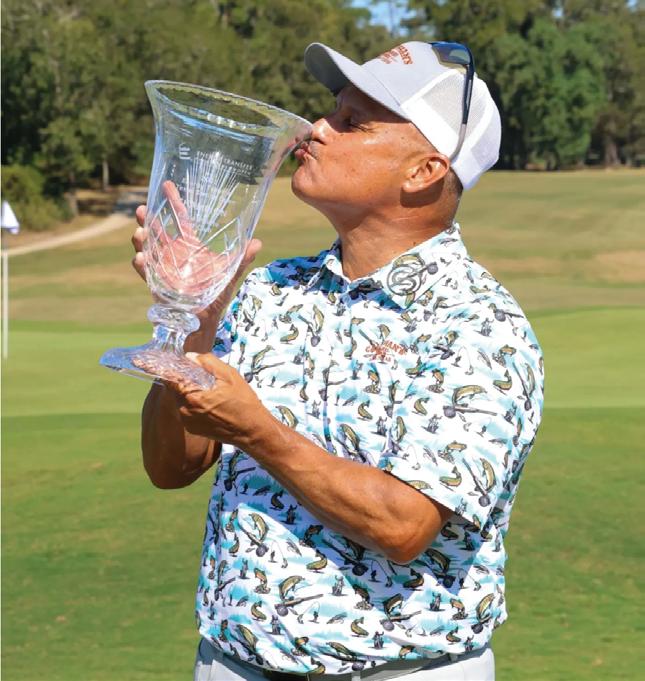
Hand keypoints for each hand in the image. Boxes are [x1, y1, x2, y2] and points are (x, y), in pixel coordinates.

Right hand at [131, 181, 261, 317]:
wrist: (205, 319)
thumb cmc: (216, 294)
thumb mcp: (230, 273)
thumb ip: (242, 258)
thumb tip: (257, 242)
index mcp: (190, 246)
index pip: (181, 219)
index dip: (174, 202)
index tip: (167, 185)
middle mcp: (173, 253)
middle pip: (157, 229)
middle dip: (147, 218)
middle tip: (142, 209)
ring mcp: (163, 267)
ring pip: (147, 247)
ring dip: (141, 239)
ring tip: (140, 233)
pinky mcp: (157, 283)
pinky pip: (146, 272)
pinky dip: (142, 265)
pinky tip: (141, 258)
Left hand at [167, 352, 274, 449]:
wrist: (252, 430)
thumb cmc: (243, 402)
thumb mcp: (230, 376)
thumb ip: (209, 362)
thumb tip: (190, 356)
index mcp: (192, 397)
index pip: (171, 379)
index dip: (176, 369)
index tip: (185, 366)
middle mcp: (185, 411)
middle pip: (176, 390)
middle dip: (186, 382)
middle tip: (204, 380)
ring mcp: (188, 422)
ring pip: (181, 400)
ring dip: (190, 394)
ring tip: (210, 393)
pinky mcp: (193, 430)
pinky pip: (187, 411)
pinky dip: (194, 405)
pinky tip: (210, 405)